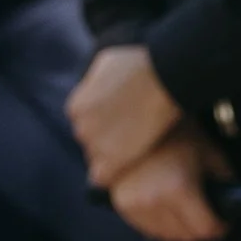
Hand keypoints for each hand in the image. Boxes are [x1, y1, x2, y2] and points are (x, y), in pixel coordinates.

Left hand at [67, 42, 181, 185]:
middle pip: (92, 142)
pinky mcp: (111, 163)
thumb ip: (93, 81)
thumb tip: (91, 86)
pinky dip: (115, 173)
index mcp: (76, 107)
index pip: (85, 124)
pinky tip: (132, 164)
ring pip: (99, 159)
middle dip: (109, 139)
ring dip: (115, 155)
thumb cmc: (140, 64)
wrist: (164, 77)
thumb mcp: (106, 62)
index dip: (105, 124)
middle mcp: (80, 128)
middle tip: (134, 134)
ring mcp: (95, 147)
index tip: (123, 122)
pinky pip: (103, 178)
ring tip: (139, 147)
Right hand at [110, 136, 226, 240]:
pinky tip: (168, 209)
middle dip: (201, 228)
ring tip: (187, 210)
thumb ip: (225, 179)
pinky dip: (161, 225)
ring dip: (180, 229)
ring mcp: (135, 206)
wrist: (137, 121)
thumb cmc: (175, 133)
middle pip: (187, 236)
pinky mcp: (122, 206)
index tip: (224, 222)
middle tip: (207, 213)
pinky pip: (148, 229)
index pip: (206, 229)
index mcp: (179, 189)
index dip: (220, 227)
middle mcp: (154, 202)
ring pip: (167, 236)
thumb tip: (234, 198)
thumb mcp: (210, 153)